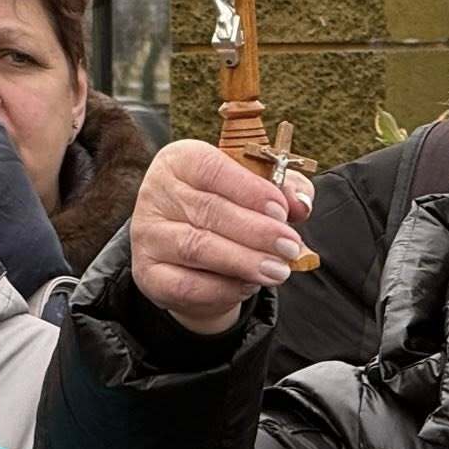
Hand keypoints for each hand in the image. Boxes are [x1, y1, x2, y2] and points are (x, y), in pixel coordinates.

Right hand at [130, 140, 312, 334]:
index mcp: (180, 160)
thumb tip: (302, 203)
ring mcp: (147, 234)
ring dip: (244, 261)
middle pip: (208, 211)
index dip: (249, 190)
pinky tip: (249, 285)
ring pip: (197, 248)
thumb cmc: (228, 208)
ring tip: (278, 271)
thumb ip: (284, 188)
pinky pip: (187, 284)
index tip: (282, 211)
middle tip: (290, 247)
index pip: (211, 169)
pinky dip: (223, 288)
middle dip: (256, 231)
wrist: (192, 254)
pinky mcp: (148, 273)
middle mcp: (155, 193)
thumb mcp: (256, 189)